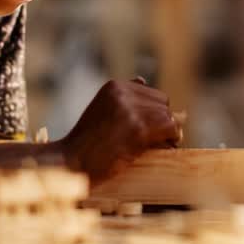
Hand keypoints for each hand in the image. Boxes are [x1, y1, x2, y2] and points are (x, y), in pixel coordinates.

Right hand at [58, 79, 179, 183]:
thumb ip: (123, 97)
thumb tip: (143, 79)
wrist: (71, 163)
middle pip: (162, 102)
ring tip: (160, 144)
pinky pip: (170, 127)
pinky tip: (165, 146)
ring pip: (168, 115)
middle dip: (162, 120)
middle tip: (156, 139)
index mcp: (114, 86)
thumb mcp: (101, 110)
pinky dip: (172, 138)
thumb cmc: (86, 143)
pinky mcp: (138, 129)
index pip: (151, 93)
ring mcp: (130, 110)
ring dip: (168, 131)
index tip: (148, 130)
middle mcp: (122, 93)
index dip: (153, 113)